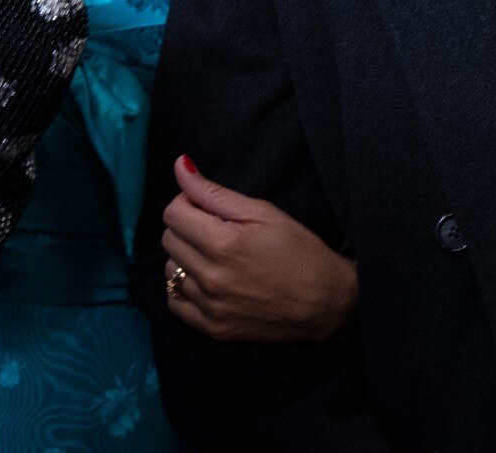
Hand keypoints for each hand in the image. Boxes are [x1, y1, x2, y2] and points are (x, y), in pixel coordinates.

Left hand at [161, 156, 358, 343]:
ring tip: (216, 256)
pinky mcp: (212, 329)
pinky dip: (184, 287)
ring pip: (170, 270)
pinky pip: (175, 302)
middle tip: (217, 229)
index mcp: (222, 243)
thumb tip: (180, 166)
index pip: (173, 212)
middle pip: (169, 240)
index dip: (189, 202)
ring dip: (186, 257)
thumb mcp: (263, 212)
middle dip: (187, 227)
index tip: (209, 207)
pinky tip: (207, 280)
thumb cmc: (300, 251)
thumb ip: (215, 192)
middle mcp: (210, 277)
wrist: (326, 304)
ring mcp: (209, 306)